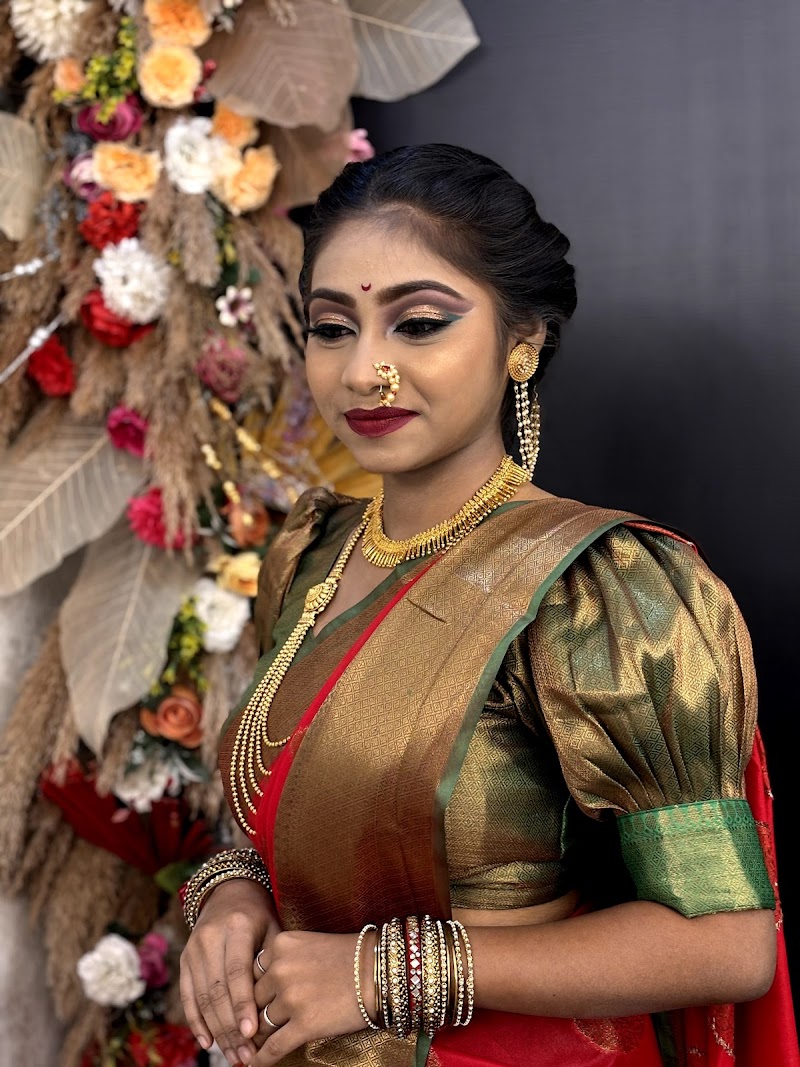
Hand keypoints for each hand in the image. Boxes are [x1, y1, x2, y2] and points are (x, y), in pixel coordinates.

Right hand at [180, 879, 280, 1065]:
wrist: (229, 891)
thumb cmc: (260, 916)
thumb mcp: (272, 929)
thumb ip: (271, 964)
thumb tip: (275, 1009)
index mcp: (237, 927)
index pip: (237, 973)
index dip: (243, 1005)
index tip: (252, 1034)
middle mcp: (210, 938)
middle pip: (217, 991)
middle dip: (231, 1028)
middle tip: (245, 1056)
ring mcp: (193, 949)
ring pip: (202, 998)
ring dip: (217, 1032)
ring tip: (233, 1056)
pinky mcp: (184, 959)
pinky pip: (188, 996)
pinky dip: (197, 1022)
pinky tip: (208, 1042)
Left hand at [248, 929, 377, 1063]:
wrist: (380, 971)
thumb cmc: (349, 957)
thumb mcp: (309, 945)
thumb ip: (283, 960)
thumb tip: (262, 989)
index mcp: (280, 945)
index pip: (250, 973)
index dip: (249, 992)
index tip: (247, 1005)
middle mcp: (281, 969)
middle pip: (252, 1000)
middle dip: (251, 1016)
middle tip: (248, 1029)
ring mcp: (291, 997)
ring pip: (260, 1025)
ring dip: (256, 1038)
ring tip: (249, 1048)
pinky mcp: (304, 1024)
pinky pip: (273, 1047)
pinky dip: (261, 1060)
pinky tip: (254, 1066)